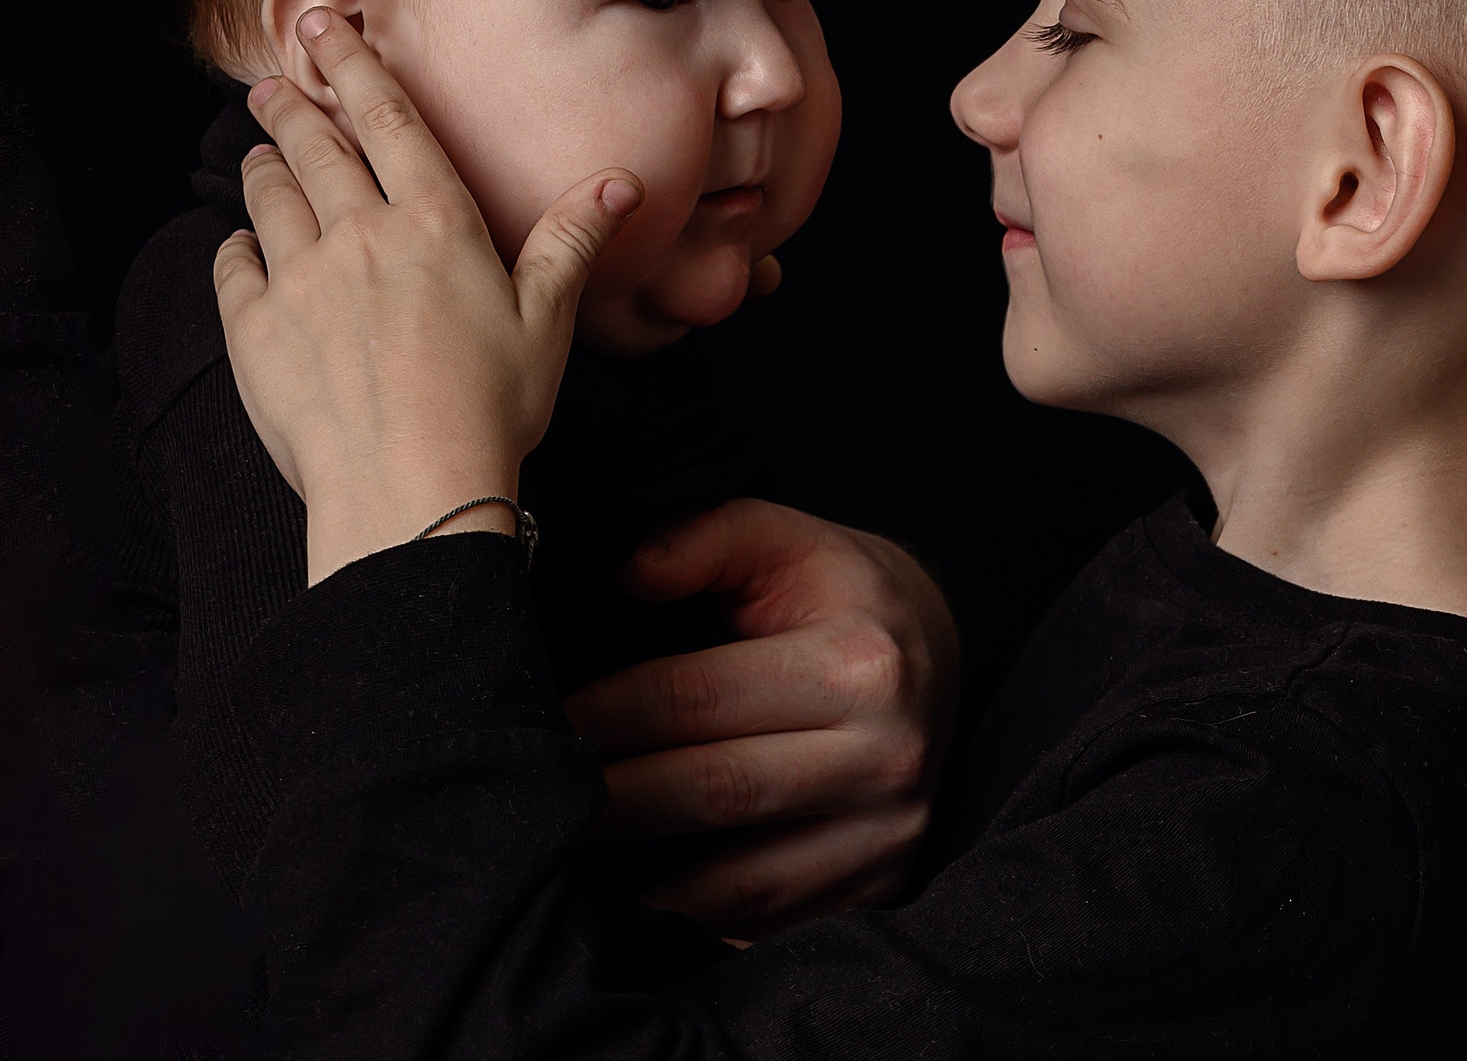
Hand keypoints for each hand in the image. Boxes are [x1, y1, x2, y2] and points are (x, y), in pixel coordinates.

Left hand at [212, 7, 643, 583]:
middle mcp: (361, 236)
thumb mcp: (548, 319)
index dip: (355, 65)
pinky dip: (236, 248)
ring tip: (259, 156)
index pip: (387, 119)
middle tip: (272, 84)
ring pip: (269, 199)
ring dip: (263, 168)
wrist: (413, 489)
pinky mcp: (256, 330)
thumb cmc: (493, 407)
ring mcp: (301, 280)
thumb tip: (620, 183)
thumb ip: (571, 240)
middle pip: (316, 148)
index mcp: (435, 223)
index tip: (326, 26)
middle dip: (292, 106)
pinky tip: (241, 247)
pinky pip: (234, 267)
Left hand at [565, 500, 960, 937]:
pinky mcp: (877, 892)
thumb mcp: (786, 539)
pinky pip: (765, 927)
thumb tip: (625, 572)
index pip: (700, 698)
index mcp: (860, 664)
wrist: (939, 660)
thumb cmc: (840, 597)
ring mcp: (886, 837)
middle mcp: (886, 758)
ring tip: (561, 865)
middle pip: (712, 792)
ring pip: (736, 884)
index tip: (539, 722)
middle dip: (607, 799)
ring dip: (639, 886)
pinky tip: (628, 917)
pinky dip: (690, 928)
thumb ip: (706, 538)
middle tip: (528, 799)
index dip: (606, 713)